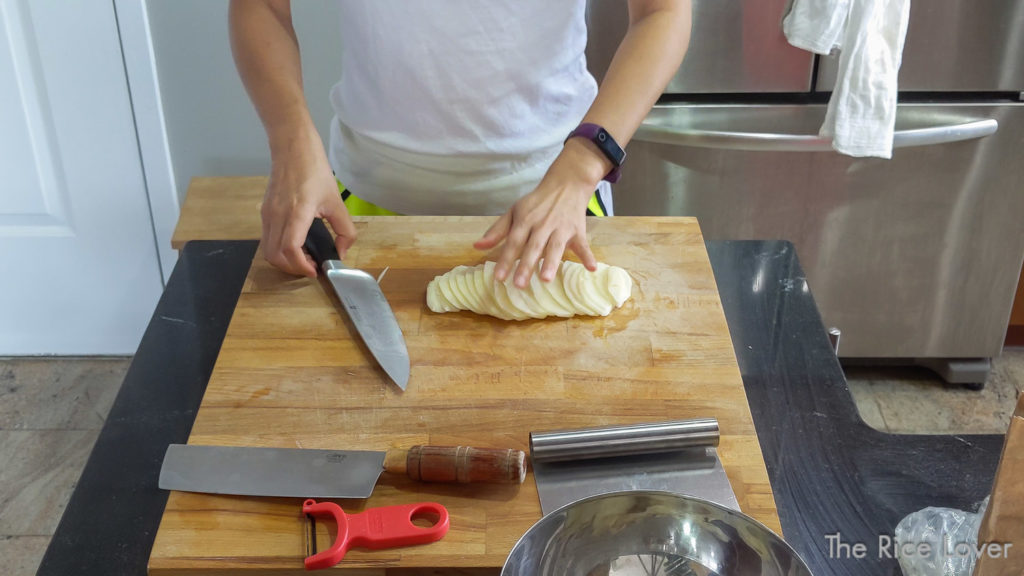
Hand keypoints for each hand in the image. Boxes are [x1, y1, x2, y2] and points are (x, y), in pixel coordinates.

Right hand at [261, 143, 356, 276]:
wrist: (292, 148)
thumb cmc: (314, 170)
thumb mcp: (336, 201)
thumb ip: (345, 230)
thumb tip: (342, 252)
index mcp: (296, 212)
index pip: (289, 249)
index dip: (300, 266)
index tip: (314, 271)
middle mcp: (277, 216)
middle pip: (274, 256)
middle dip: (292, 268)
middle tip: (310, 267)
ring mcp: (267, 214)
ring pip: (267, 250)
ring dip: (284, 261)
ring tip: (304, 258)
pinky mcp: (265, 212)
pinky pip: (267, 239)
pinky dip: (279, 250)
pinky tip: (296, 245)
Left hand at [474, 140, 607, 288]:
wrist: (566, 184)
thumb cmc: (536, 203)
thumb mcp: (514, 212)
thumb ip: (497, 230)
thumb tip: (477, 246)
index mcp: (525, 220)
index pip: (513, 242)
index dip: (506, 260)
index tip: (499, 278)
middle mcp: (542, 225)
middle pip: (533, 247)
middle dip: (526, 265)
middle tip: (519, 285)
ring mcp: (561, 228)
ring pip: (555, 247)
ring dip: (552, 262)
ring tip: (546, 279)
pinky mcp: (577, 231)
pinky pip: (583, 245)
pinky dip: (588, 256)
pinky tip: (591, 268)